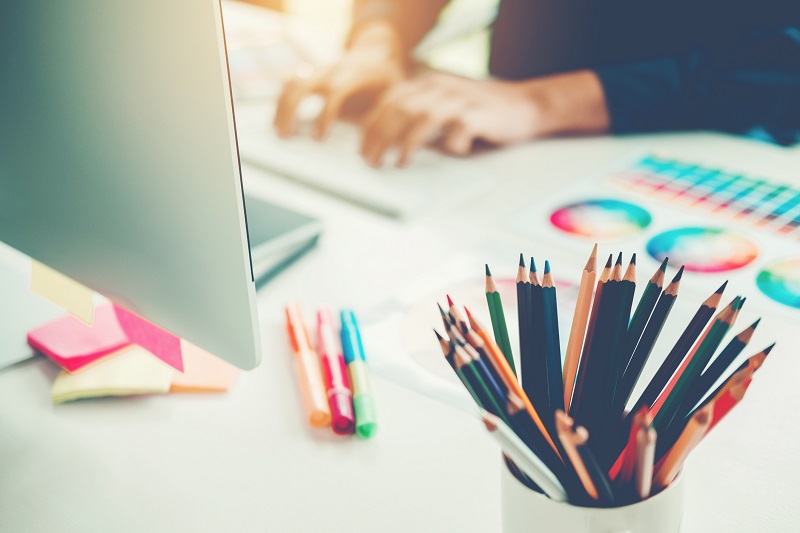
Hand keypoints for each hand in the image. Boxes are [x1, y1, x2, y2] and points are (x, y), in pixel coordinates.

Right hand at [273, 22, 405, 139]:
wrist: (377, 51)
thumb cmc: (386, 79)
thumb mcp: (392, 94)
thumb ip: (383, 115)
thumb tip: (377, 144)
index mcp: (354, 74)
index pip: (333, 91)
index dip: (324, 114)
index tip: (319, 138)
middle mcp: (332, 70)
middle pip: (302, 83)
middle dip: (290, 109)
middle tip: (287, 136)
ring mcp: (319, 70)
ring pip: (291, 82)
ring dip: (281, 107)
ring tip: (279, 132)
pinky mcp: (311, 74)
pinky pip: (289, 82)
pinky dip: (281, 101)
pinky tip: (279, 121)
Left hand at [360, 70, 610, 167]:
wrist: (527, 105)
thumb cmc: (481, 114)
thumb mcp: (444, 109)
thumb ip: (419, 118)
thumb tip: (384, 143)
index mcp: (428, 84)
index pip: (389, 101)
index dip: (371, 125)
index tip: (362, 149)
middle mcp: (441, 87)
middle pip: (400, 109)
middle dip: (381, 137)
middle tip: (372, 162)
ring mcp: (461, 99)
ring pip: (423, 117)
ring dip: (406, 143)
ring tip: (399, 163)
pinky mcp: (481, 114)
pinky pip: (459, 129)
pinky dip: (452, 144)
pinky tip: (452, 153)